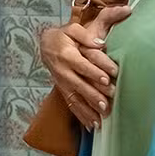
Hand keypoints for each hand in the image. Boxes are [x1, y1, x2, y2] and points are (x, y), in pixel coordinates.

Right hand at [39, 5, 131, 129]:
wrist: (46, 45)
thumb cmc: (64, 36)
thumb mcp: (73, 29)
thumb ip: (86, 35)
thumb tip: (101, 43)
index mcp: (67, 55)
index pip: (82, 65)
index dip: (95, 72)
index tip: (108, 78)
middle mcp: (63, 71)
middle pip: (80, 85)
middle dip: (94, 95)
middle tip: (108, 104)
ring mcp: (63, 83)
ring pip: (76, 99)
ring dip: (88, 110)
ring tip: (101, 120)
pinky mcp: (64, 91)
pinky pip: (72, 105)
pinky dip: (82, 116)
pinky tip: (92, 126)